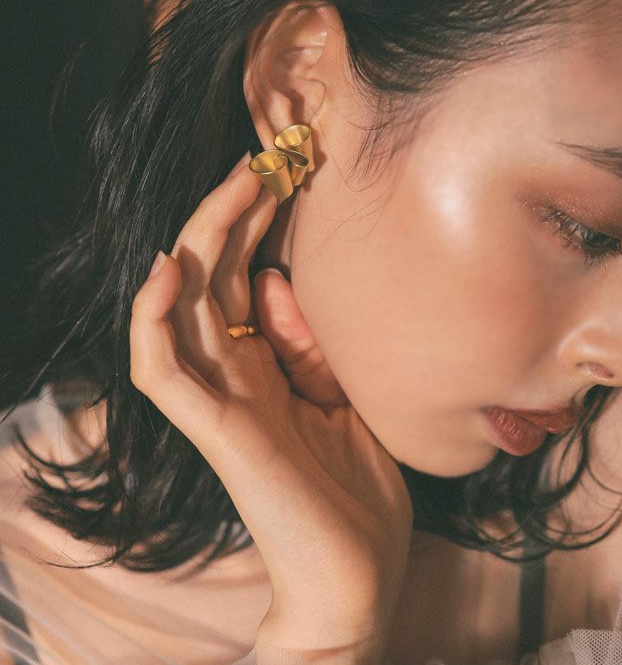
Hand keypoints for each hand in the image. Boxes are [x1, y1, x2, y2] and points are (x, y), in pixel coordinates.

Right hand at [129, 152, 412, 658]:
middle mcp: (233, 374)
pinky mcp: (215, 431)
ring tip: (236, 181)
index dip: (258, 221)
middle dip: (236, 210)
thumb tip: (276, 281)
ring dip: (202, 238)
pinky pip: (163, 369)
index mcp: (264, 366)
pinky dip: (154, 318)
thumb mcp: (345, 399)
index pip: (244, 275)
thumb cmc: (355, 493)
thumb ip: (307, 346)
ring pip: (183, 304)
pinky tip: (169, 267)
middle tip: (270, 153)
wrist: (359, 577)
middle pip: (215, 273)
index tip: (289, 168)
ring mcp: (219, 400)